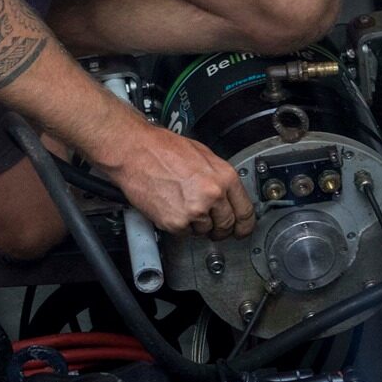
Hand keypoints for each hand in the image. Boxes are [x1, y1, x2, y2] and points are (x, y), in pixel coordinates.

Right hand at [91, 119, 255, 240]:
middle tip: (210, 222)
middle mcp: (212, 195)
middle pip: (226, 226)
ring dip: (197, 225)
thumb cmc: (163, 148)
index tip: (242, 230)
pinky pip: (184, 233)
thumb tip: (227, 195)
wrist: (135, 151)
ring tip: (183, 204)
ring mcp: (194, 211)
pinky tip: (172, 206)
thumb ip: (219, 178)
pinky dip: (179, 224)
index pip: (246, 212)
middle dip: (220, 228)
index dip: (244, 225)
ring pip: (204, 231)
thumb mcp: (203, 155)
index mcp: (224, 177)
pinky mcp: (175, 222)